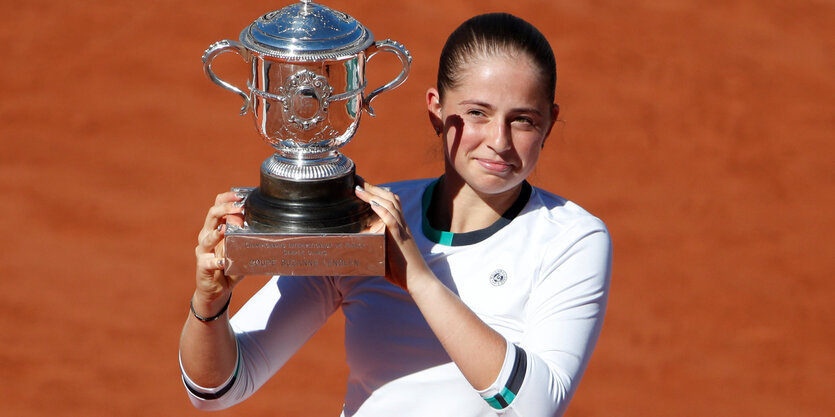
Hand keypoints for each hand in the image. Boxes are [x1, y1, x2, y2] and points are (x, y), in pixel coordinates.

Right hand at [193, 191, 245, 314]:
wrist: (216, 290)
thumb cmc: (229, 266)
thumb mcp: (239, 249)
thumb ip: (244, 236)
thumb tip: (256, 222)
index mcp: (215, 228)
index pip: (216, 207)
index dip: (226, 199)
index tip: (239, 195)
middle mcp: (206, 236)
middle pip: (211, 216)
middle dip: (225, 209)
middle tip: (239, 207)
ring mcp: (203, 252)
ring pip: (206, 237)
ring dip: (217, 233)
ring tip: (225, 229)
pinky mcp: (203, 267)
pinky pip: (209, 262)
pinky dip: (217, 261)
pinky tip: (224, 261)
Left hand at [354, 179, 431, 290]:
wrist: (419, 281)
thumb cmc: (404, 272)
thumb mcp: (387, 255)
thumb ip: (376, 248)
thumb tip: (359, 250)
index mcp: (400, 227)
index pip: (391, 203)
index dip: (378, 192)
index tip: (363, 186)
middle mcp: (402, 225)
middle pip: (390, 198)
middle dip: (373, 188)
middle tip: (357, 180)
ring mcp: (402, 230)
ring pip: (391, 205)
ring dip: (374, 194)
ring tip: (359, 188)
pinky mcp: (400, 239)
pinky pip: (392, 220)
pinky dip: (382, 210)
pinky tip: (372, 203)